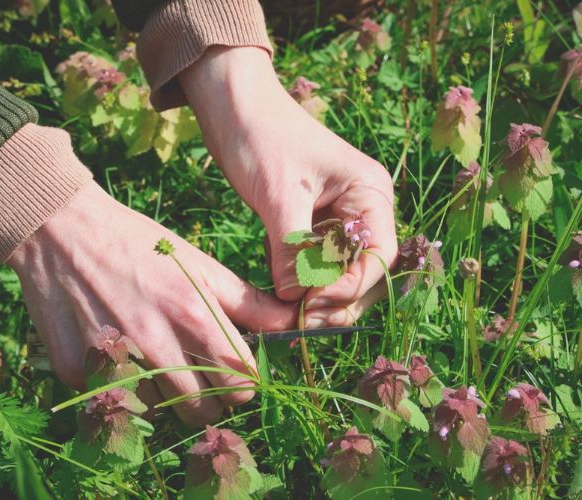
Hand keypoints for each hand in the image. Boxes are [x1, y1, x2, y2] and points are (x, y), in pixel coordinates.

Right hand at [7, 181, 295, 425]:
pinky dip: (125, 384)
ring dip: (166, 393)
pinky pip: (116, 398)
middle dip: (211, 397)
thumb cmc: (142, 246)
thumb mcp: (200, 266)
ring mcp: (115, 361)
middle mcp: (157, 346)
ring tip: (157, 356)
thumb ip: (249, 302)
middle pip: (204, 410)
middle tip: (199, 370)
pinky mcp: (78, 371)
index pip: (241, 384)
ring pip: (161, 410)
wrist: (64, 232)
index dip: (243, 381)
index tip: (234, 370)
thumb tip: (292, 322)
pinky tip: (120, 351)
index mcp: (195, 317)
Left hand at [177, 47, 397, 326]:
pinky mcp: (311, 223)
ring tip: (290, 315)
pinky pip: (316, 263)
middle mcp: (362, 207)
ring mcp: (338, 217)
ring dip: (320, 296)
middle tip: (301, 321)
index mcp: (369, 192)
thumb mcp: (279, 193)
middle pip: (366, 271)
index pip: (380, 255)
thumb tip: (295, 299)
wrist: (232, 104)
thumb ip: (292, 248)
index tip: (312, 304)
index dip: (350, 287)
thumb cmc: (260, 136)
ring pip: (341, 272)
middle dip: (337, 299)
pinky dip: (302, 282)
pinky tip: (283, 293)